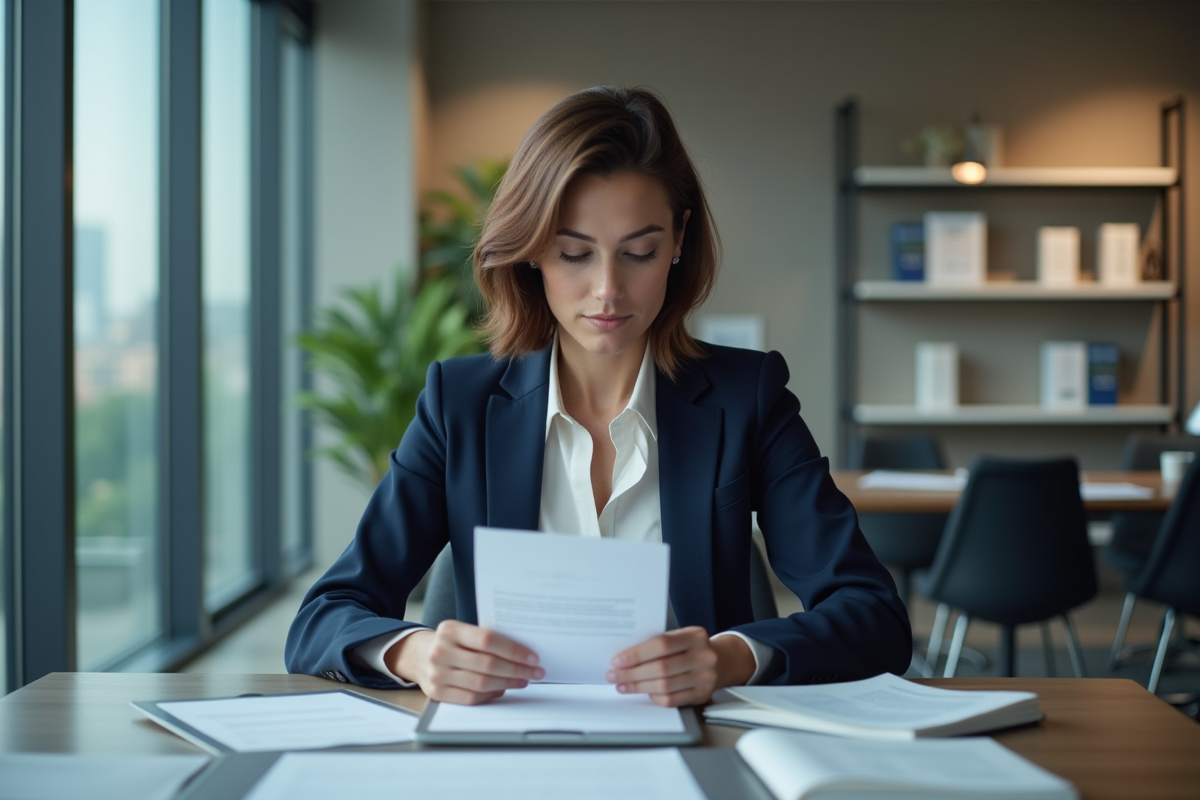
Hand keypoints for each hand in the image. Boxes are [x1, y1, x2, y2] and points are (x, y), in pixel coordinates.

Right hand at [385, 620, 543, 704]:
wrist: (418, 655)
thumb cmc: (450, 643)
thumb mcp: (462, 632)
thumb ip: (485, 639)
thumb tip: (522, 654)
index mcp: (450, 630)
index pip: (488, 640)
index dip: (513, 650)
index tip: (532, 657)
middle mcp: (441, 651)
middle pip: (487, 664)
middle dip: (516, 670)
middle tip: (535, 672)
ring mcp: (436, 674)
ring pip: (482, 683)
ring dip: (508, 683)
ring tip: (523, 680)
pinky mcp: (436, 693)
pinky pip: (471, 698)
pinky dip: (491, 694)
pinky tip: (503, 688)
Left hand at [605, 627, 756, 706]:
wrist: (722, 660)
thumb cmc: (692, 647)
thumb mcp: (681, 636)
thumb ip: (659, 643)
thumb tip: (624, 656)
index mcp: (695, 636)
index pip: (661, 645)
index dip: (637, 654)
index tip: (617, 660)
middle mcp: (704, 656)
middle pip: (661, 668)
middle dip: (632, 673)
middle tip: (614, 675)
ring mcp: (705, 678)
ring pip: (665, 686)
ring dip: (639, 687)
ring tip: (623, 685)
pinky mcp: (702, 695)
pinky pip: (672, 700)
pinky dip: (654, 697)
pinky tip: (643, 692)